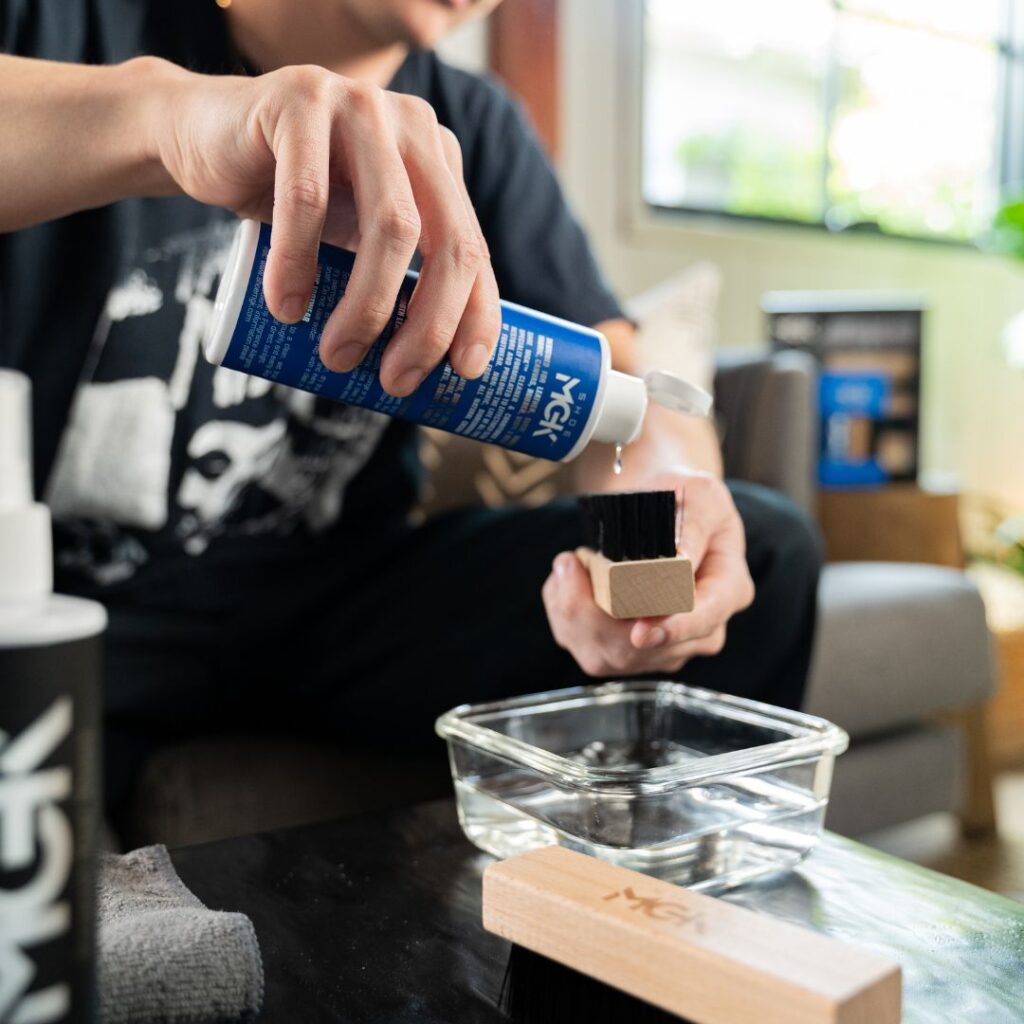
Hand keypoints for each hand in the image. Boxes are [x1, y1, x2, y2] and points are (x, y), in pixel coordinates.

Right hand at [147, 59, 499, 393]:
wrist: (204, 136)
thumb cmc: (288, 199)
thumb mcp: (355, 234)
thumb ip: (395, 271)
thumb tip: (423, 368)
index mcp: (437, 160)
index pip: (471, 247)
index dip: (477, 315)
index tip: (464, 373)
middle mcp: (413, 128)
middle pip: (444, 242)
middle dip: (428, 325)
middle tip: (394, 382)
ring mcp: (362, 107)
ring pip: (390, 226)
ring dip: (368, 307)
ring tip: (337, 356)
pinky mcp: (301, 99)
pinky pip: (307, 199)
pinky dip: (298, 264)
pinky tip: (287, 310)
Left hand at [542, 468, 753, 676]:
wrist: (667, 509)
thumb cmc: (686, 499)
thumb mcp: (699, 494)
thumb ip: (691, 525)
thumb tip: (678, 559)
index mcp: (729, 589)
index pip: (704, 620)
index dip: (671, 629)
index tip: (639, 632)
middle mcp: (703, 628)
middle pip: (647, 648)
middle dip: (596, 616)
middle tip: (570, 565)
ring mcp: (668, 646)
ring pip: (611, 656)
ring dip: (575, 615)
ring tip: (568, 567)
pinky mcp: (633, 653)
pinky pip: (591, 650)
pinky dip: (567, 619)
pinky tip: (567, 585)